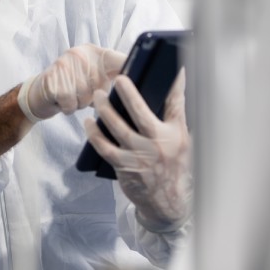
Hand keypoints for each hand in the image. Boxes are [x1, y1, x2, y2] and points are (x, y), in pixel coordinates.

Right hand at [18, 44, 125, 121]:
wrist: (38, 94)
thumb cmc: (71, 88)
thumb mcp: (91, 78)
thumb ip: (109, 77)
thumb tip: (133, 88)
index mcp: (92, 52)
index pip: (115, 58)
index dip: (127, 68)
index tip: (135, 81)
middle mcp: (79, 54)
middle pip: (100, 86)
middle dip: (93, 97)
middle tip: (83, 94)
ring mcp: (63, 65)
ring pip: (85, 96)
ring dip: (80, 104)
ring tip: (71, 97)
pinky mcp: (52, 79)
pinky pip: (70, 102)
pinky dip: (68, 108)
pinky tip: (62, 102)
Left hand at [85, 70, 191, 231]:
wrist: (166, 201)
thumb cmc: (171, 165)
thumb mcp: (180, 140)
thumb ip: (174, 115)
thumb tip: (171, 85)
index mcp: (176, 134)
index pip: (176, 105)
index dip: (173, 86)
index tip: (170, 69)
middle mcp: (159, 144)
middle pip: (141, 114)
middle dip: (129, 94)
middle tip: (119, 79)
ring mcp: (141, 156)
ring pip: (118, 128)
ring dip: (105, 110)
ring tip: (98, 96)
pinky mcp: (125, 166)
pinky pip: (105, 147)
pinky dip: (94, 134)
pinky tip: (88, 123)